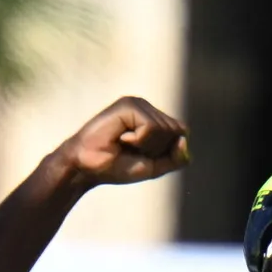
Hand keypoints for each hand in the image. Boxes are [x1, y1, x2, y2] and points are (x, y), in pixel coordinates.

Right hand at [58, 97, 188, 188]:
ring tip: (124, 144)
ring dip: (146, 146)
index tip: (141, 155)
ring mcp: (138, 104)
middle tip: (131, 150)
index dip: (166, 152)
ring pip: (165, 129)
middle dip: (156, 149)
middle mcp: (148, 108)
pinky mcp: (128, 105)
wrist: (87, 168)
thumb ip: (175, 158)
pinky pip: (150, 127)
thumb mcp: (154, 167)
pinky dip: (138, 140)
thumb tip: (184, 139)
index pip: (181, 133)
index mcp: (155, 118)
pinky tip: (120, 138)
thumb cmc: (117, 167)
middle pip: (176, 131)